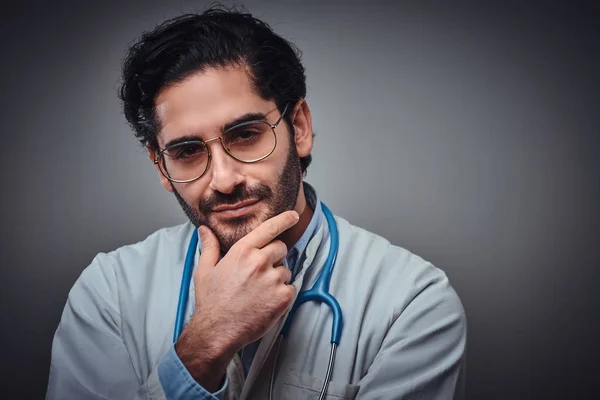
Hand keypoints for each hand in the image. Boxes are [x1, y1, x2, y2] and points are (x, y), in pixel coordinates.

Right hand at [175, 210, 299, 388]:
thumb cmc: (211, 301)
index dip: (284, 220)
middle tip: (259, 274)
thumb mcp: (204, 270)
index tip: (294, 216)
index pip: (269, 229)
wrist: (217, 331)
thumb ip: (210, 247)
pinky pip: (291, 288)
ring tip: (258, 293)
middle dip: (274, 258)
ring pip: (285, 270)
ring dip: (277, 279)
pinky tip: (266, 302)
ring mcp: (273, 279)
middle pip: (281, 249)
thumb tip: (205, 230)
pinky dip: (282, 295)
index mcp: (242, 251)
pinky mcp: (283, 297)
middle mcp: (259, 261)